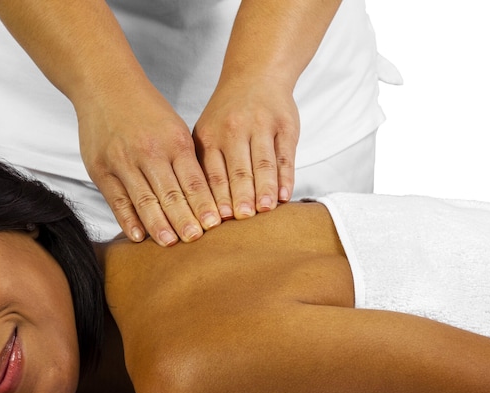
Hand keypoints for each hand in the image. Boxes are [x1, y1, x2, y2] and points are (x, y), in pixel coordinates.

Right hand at [76, 88, 221, 245]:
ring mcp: (122, 161)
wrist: (104, 85)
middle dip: (184, 219)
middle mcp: (149, 151)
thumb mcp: (174, 128)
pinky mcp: (100, 169)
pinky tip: (138, 236)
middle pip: (171, 194)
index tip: (214, 225)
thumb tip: (206, 197)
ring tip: (170, 243)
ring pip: (144, 200)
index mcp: (174, 141)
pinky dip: (128, 220)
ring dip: (158, 224)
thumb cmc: (145, 109)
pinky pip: (117, 200)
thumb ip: (187, 160)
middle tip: (195, 239)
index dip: (203, 205)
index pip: (192, 181)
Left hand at [193, 85, 300, 219]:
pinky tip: (285, 196)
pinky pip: (285, 155)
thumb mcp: (207, 132)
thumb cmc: (228, 115)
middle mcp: (234, 129)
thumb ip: (206, 165)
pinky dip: (286, 177)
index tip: (219, 220)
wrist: (256, 74)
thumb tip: (203, 210)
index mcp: (210, 135)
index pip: (213, 172)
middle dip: (240, 196)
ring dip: (264, 188)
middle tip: (243, 218)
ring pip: (263, 163)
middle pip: (238, 169)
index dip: (217, 196)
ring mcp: (262, 125)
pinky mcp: (285, 125)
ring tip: (265, 210)